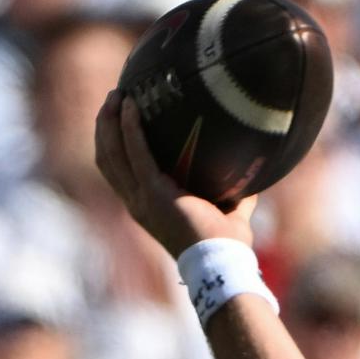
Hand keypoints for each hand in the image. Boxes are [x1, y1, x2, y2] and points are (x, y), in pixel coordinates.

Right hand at [93, 90, 256, 256]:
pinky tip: (134, 106)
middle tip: (114, 98)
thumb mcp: (229, 212)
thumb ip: (236, 193)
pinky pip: (136, 152)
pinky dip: (132, 128)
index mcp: (146, 207)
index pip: (117, 171)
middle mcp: (136, 203)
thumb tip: (254, 173)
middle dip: (105, 126)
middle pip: (107, 157)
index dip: (112, 144)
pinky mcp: (153, 193)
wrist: (222, 263)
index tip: (117, 118)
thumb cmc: (227, 245)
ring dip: (110, 122)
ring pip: (112, 153)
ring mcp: (141, 199)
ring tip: (117, 95)